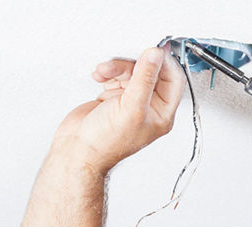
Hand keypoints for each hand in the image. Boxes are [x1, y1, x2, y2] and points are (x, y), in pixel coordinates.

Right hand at [50, 46, 185, 174]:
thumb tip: (156, 56)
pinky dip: (108, 72)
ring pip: (132, 71)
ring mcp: (131, 100)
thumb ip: (145, 79)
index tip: (152, 50)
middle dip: (134, 64)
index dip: (164, 63)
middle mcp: (149, 106)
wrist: (78, 150)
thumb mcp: (131, 108)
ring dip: (117, 67)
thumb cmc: (106, 143)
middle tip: (122, 61)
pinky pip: (117, 75)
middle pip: (150, 71)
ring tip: (104, 71)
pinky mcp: (114, 96)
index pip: (173, 80)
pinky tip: (100, 76)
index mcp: (162, 113)